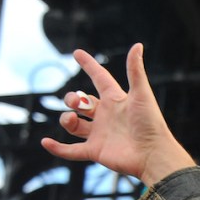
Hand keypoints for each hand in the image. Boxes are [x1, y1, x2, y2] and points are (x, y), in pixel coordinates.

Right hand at [40, 43, 195, 185]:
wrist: (153, 154)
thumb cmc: (151, 123)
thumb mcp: (141, 94)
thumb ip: (135, 71)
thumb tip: (138, 45)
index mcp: (116, 100)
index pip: (99, 78)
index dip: (89, 65)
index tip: (77, 53)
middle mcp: (106, 116)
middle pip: (82, 103)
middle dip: (73, 99)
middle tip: (77, 102)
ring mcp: (99, 134)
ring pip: (74, 125)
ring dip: (67, 119)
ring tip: (72, 119)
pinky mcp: (95, 151)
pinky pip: (71, 150)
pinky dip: (57, 148)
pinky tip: (46, 142)